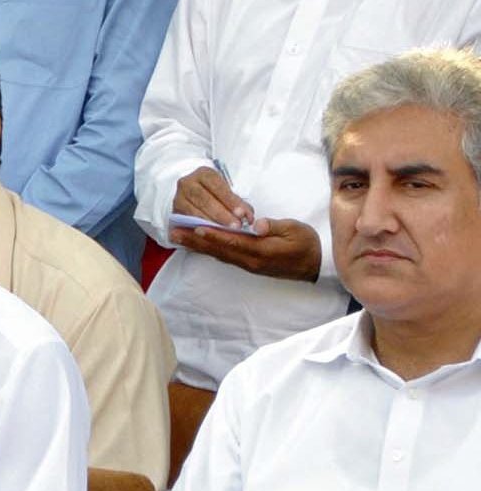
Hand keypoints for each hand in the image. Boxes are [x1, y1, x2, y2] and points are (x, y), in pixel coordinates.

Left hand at [170, 216, 322, 281]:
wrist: (316, 266)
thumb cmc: (308, 244)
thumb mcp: (296, 230)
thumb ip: (275, 226)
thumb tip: (257, 224)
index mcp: (262, 251)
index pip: (233, 241)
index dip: (214, 234)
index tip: (196, 227)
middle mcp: (250, 261)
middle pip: (219, 250)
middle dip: (195, 241)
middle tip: (174, 233)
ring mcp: (248, 264)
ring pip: (218, 254)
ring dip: (197, 246)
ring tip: (177, 237)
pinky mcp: (248, 265)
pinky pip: (224, 257)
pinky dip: (208, 250)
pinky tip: (196, 245)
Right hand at [172, 165, 253, 227]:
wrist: (192, 195)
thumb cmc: (213, 194)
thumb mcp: (225, 192)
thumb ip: (238, 203)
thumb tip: (249, 217)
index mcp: (204, 174)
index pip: (218, 187)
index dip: (230, 201)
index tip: (242, 214)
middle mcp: (188, 183)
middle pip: (205, 199)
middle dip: (221, 214)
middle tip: (235, 226)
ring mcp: (179, 197)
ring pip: (194, 211)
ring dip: (211, 223)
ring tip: (225, 232)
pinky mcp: (175, 211)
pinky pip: (187, 221)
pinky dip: (200, 228)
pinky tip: (211, 234)